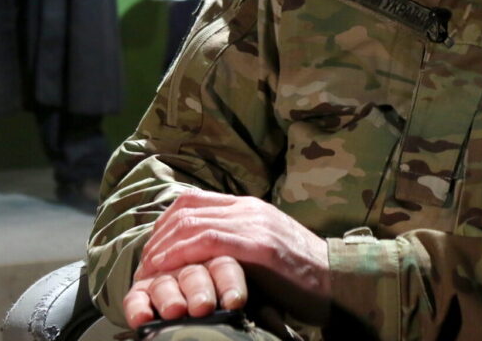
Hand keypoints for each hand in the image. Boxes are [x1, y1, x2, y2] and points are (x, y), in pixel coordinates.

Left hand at [130, 190, 331, 325]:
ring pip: (192, 224)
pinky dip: (180, 254)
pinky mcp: (258, 244)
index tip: (152, 248)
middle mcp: (248, 208)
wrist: (338, 279)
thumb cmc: (301, 274)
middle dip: (158, 237)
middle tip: (144, 263)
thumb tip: (206, 254)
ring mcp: (253, 223)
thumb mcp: (265, 247)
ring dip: (163, 247)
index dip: (165, 223)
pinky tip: (166, 268)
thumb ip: (238, 241)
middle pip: (187, 210)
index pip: (194, 201)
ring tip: (148, 270)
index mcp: (249, 206)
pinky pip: (208, 241)